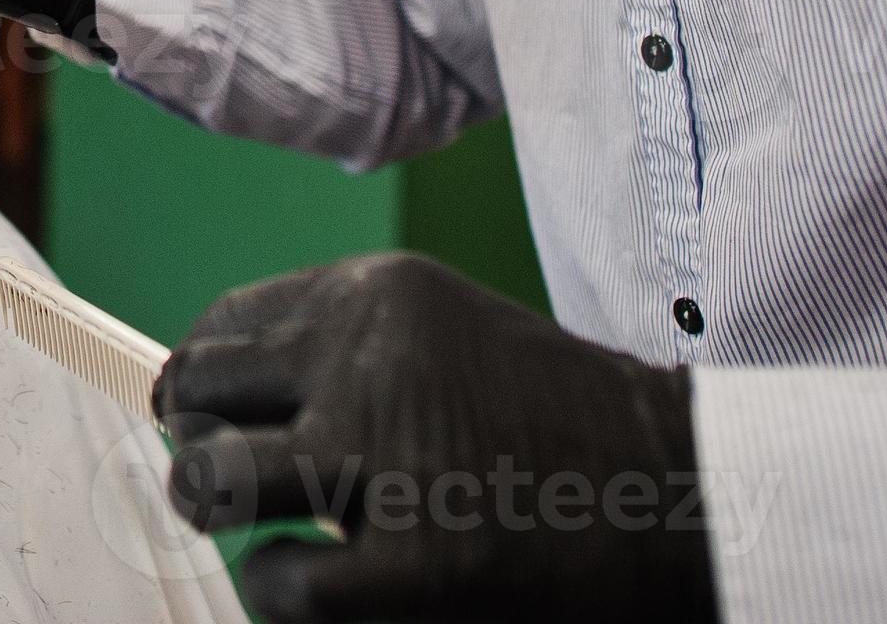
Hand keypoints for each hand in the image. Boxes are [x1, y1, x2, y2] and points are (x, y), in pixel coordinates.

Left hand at [157, 254, 716, 623]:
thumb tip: (217, 392)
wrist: (689, 498)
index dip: (205, 379)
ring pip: (214, 478)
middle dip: (196, 439)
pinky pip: (277, 581)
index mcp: (380, 296)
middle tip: (219, 477)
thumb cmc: (567, 427)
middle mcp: (370, 358)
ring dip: (218, 509)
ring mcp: (387, 459)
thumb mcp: (451, 341)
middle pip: (201, 391)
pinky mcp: (412, 566)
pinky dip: (276, 589)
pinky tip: (311, 585)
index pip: (228, 326)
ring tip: (251, 530)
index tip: (205, 411)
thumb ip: (349, 352)